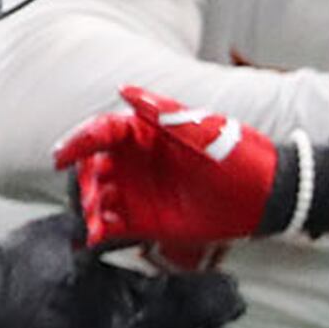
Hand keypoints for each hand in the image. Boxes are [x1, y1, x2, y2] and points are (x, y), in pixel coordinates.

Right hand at [59, 86, 320, 253]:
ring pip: (96, 198)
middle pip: (92, 167)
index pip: (102, 132)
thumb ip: (163, 111)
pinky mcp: (143, 221)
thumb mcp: (204, 129)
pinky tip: (95, 237)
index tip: (62, 157)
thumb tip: (124, 89)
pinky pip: (109, 227)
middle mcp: (136, 162)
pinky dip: (96, 232)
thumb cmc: (239, 156)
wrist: (266, 197)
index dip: (78, 142)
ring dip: (88, 208)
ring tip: (96, 220)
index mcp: (145, 134)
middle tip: (90, 196)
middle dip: (83, 180)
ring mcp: (138, 192)